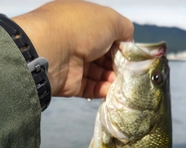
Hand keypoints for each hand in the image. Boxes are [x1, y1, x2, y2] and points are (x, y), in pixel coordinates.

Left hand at [13, 0, 133, 98]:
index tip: (132, 55)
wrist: (53, 51)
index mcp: (85, 24)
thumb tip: (129, 41)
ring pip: (100, 74)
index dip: (121, 46)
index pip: (108, 36)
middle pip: (105, 57)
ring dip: (113, 79)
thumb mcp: (110, 19)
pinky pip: (91, 88)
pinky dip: (103, 90)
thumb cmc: (81, 29)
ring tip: (124, 83)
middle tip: (130, 72)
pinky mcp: (72, 84)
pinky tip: (113, 91)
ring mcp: (75, 65)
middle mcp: (79, 43)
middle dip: (119, 65)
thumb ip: (125, 29)